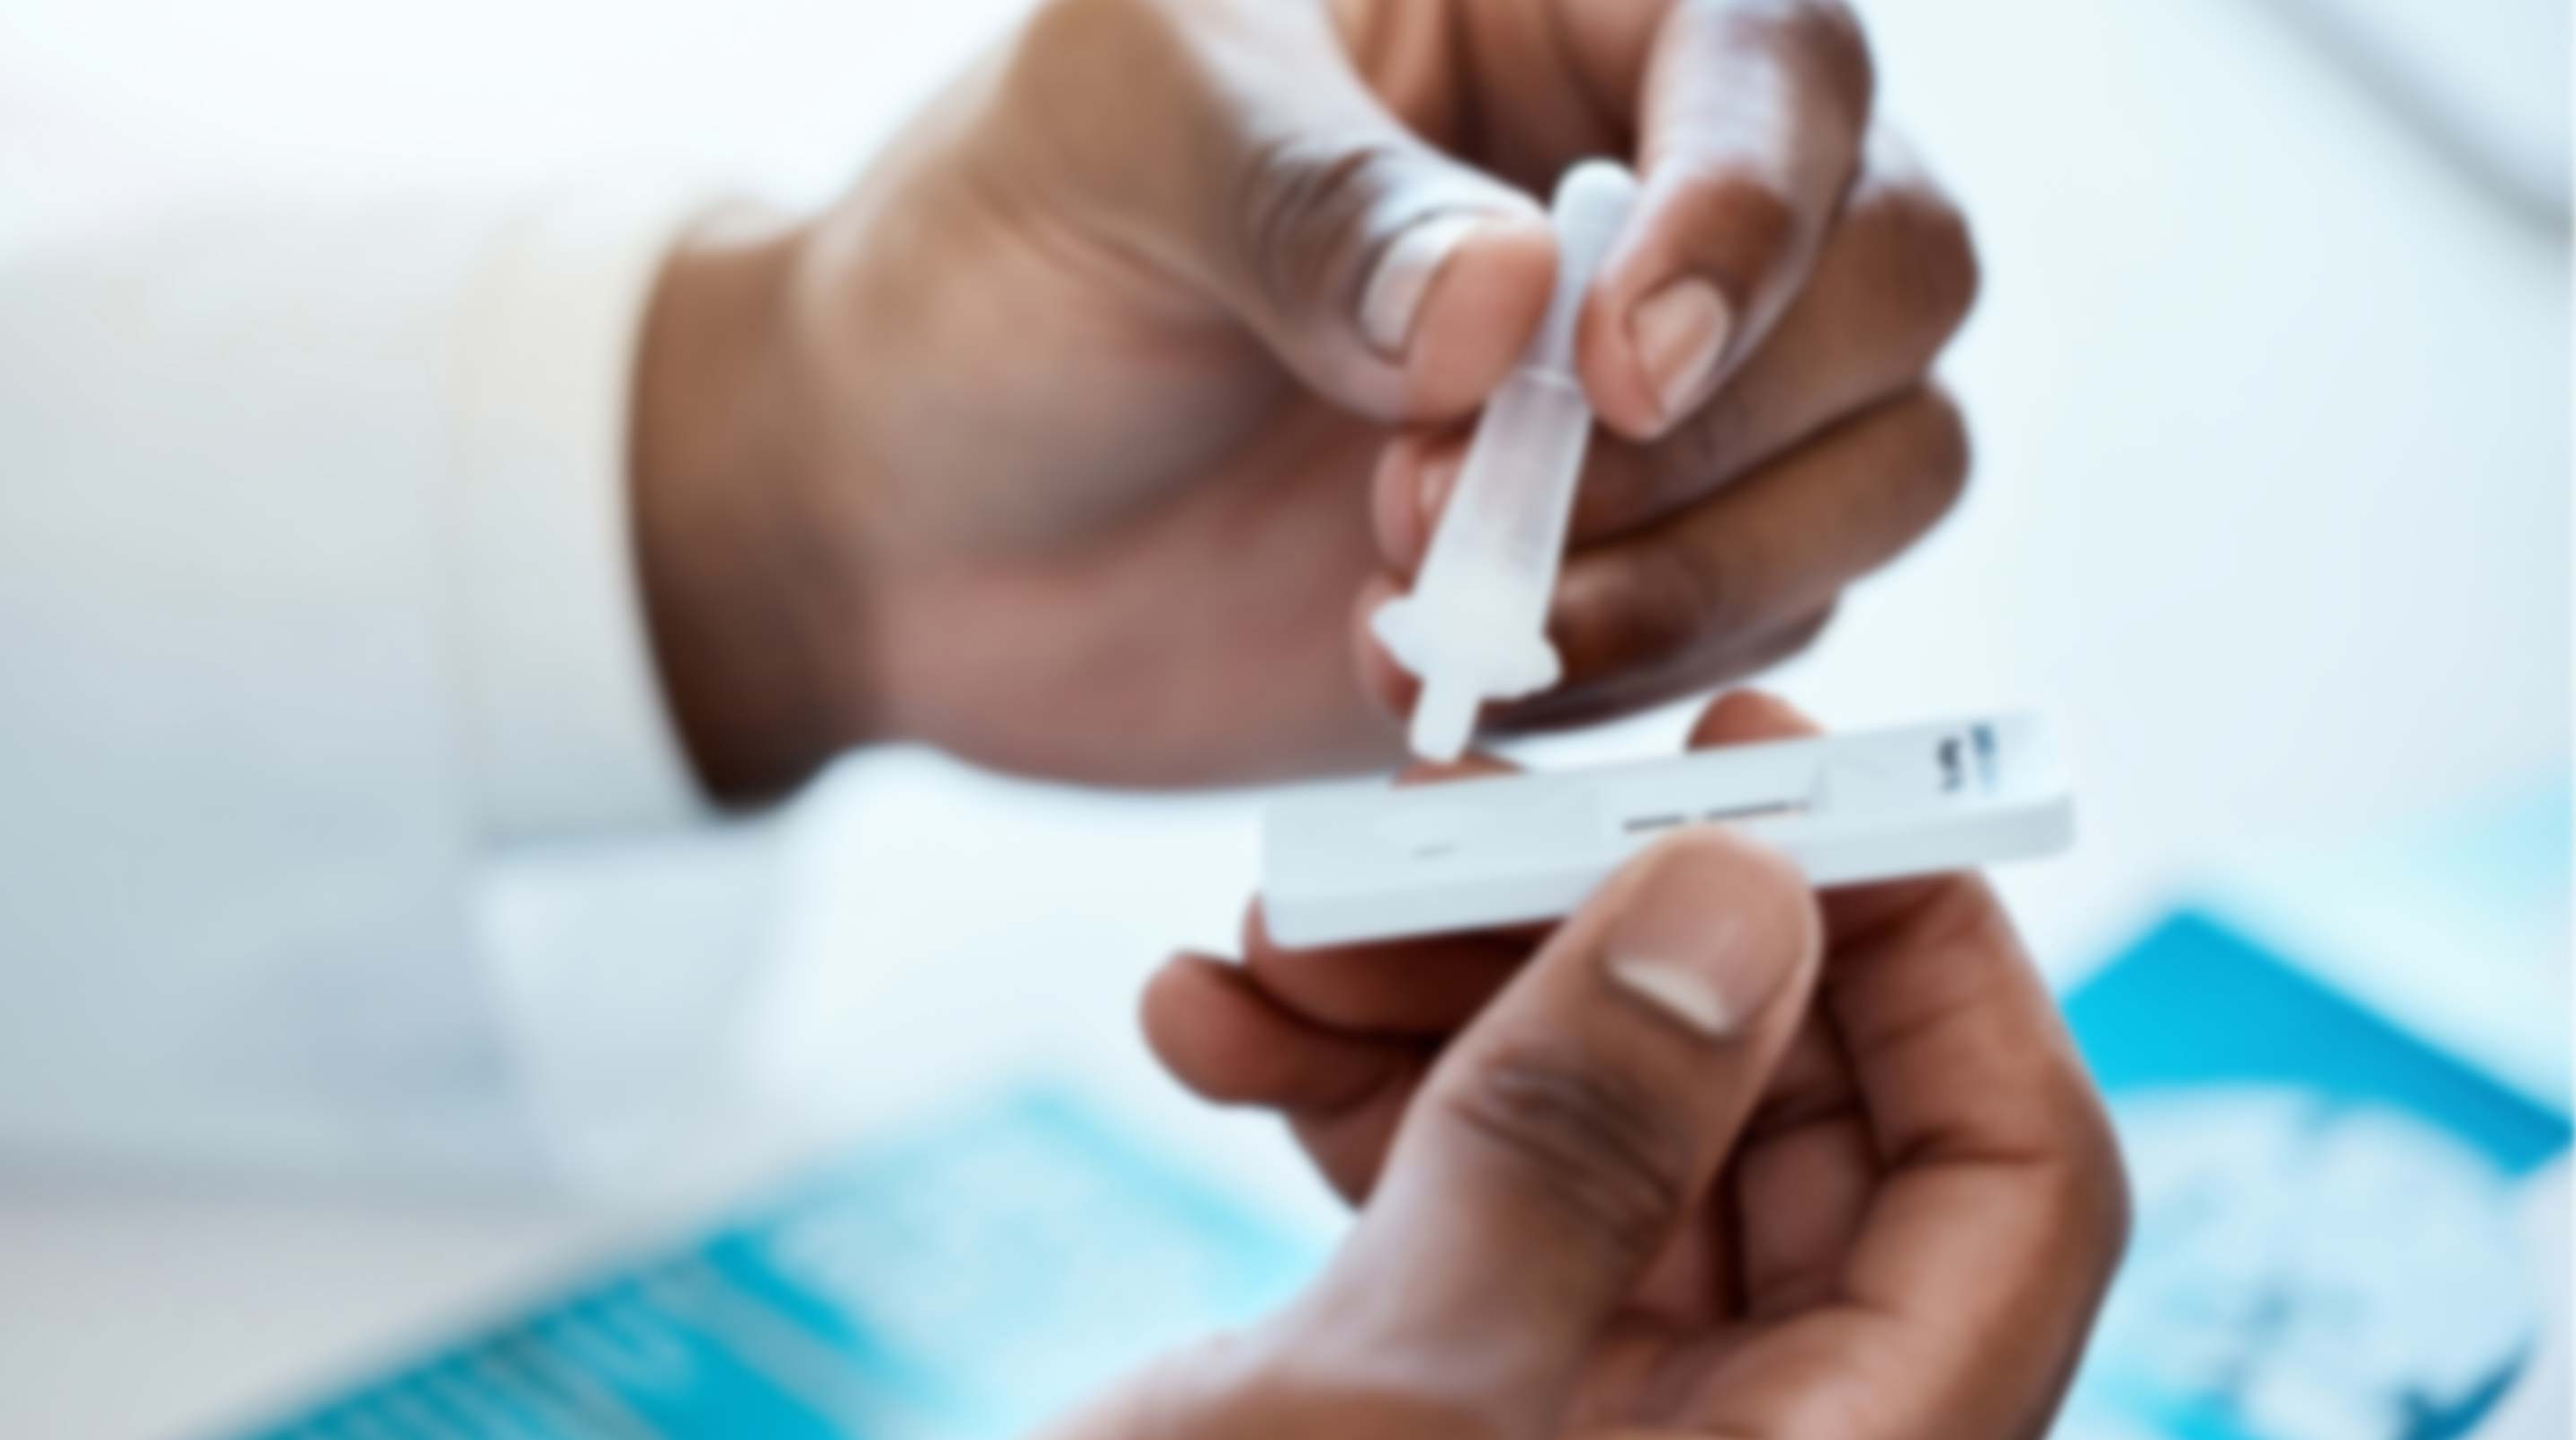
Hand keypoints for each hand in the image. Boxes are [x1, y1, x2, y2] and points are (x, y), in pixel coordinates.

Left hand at [635, 0, 1974, 799]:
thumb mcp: (1103, 152)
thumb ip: (1307, 201)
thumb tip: (1511, 304)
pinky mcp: (1636, 576)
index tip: (1613, 366)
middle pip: (1901, 270)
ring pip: (1882, 467)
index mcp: (1552, 9)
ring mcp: (1664, 398)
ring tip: (1433, 612)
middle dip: (1716, 424)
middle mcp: (1652, 187)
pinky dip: (1632, 681)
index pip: (1782, 56)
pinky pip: (1763, 631)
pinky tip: (1426, 677)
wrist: (908, 509)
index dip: (1756, 209)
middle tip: (1437, 499)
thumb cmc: (995, 260)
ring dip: (1696, 575)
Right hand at [1086, 690, 2125, 1437]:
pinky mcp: (1459, 1414)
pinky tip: (1206, 1026)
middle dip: (1609, 941)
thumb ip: (1573, 1149)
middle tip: (1443, 821)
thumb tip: (1738, 897)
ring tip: (1264, 931)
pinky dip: (1354, 1097)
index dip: (1927, 953)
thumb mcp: (1383, 1409)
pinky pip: (1468, 1203)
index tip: (1772, 775)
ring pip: (1608, 1139)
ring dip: (1441, 1002)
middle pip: (1791, 1129)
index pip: (2013, 1184)